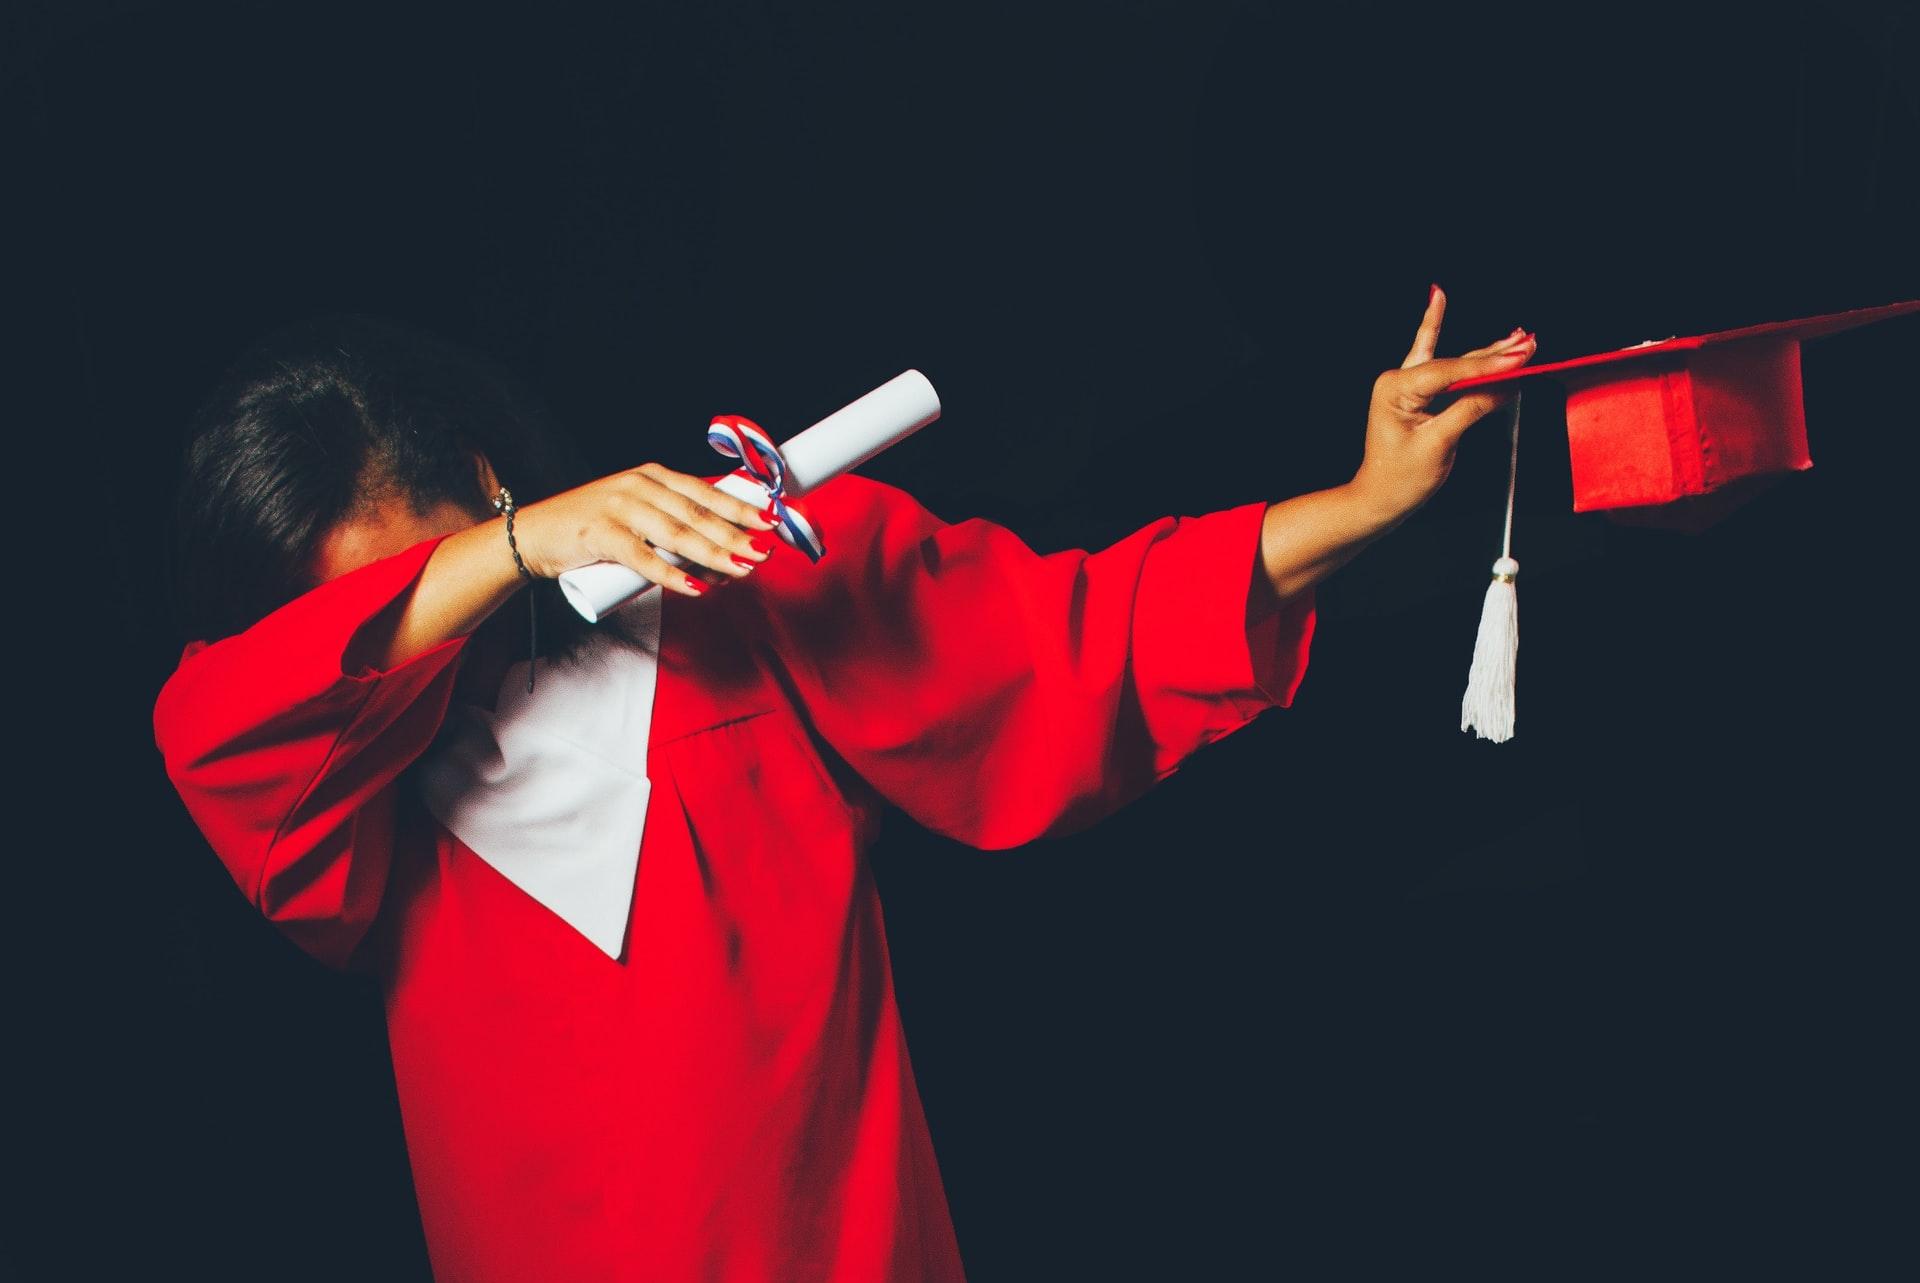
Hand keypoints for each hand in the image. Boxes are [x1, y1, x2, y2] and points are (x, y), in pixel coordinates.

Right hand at [513, 462, 785, 596]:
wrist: (533, 536)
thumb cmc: (592, 530)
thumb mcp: (636, 515)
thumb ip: (672, 527)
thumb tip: (721, 556)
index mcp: (653, 477)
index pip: (705, 491)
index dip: (740, 506)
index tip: (772, 520)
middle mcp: (639, 486)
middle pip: (697, 514)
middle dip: (735, 534)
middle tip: (765, 552)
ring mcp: (620, 508)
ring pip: (677, 535)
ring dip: (714, 554)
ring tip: (742, 569)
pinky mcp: (600, 534)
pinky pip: (643, 558)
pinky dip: (671, 575)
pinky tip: (696, 588)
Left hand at [1350, 285, 1535, 527]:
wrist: (1380, 498)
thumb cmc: (1401, 478)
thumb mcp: (1438, 445)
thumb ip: (1470, 410)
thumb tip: (1506, 386)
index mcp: (1395, 389)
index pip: (1450, 371)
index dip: (1489, 366)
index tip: (1522, 359)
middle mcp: (1398, 380)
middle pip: (1455, 362)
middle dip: (1495, 355)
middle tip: (1531, 343)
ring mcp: (1407, 384)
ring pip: (1454, 362)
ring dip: (1488, 352)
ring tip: (1521, 337)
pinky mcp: (1417, 391)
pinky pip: (1437, 359)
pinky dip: (1440, 330)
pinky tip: (1438, 297)